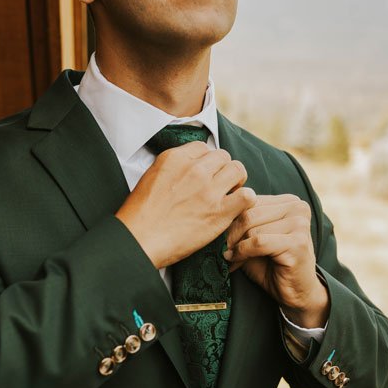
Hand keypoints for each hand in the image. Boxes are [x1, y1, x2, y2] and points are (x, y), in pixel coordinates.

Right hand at [115, 143, 254, 269]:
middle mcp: (194, 170)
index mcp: (174, 159)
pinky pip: (247, 196)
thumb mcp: (150, 177)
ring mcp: (208, 190)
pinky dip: (245, 200)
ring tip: (229, 193)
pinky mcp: (219, 212)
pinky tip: (235, 207)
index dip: (206, 161)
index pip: (203, 147)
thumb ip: (172, 168)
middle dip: (222, 169)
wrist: (139, 240)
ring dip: (236, 181)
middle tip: (218, 184)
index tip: (203, 173)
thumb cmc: (140, 215)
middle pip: (223, 156)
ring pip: (238, 170)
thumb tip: (188, 167)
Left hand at [223, 193, 329, 327]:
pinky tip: (237, 261)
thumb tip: (216, 213)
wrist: (296, 292)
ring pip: (251, 227)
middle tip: (224, 250)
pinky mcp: (297, 242)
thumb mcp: (254, 236)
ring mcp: (300, 224)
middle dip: (231, 234)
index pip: (248, 201)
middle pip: (248, 212)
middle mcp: (297, 208)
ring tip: (232, 258)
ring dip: (236, 246)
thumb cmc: (273, 264)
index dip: (231, 220)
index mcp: (288, 201)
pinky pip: (259, 241)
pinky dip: (243, 252)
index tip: (223, 238)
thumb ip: (242, 222)